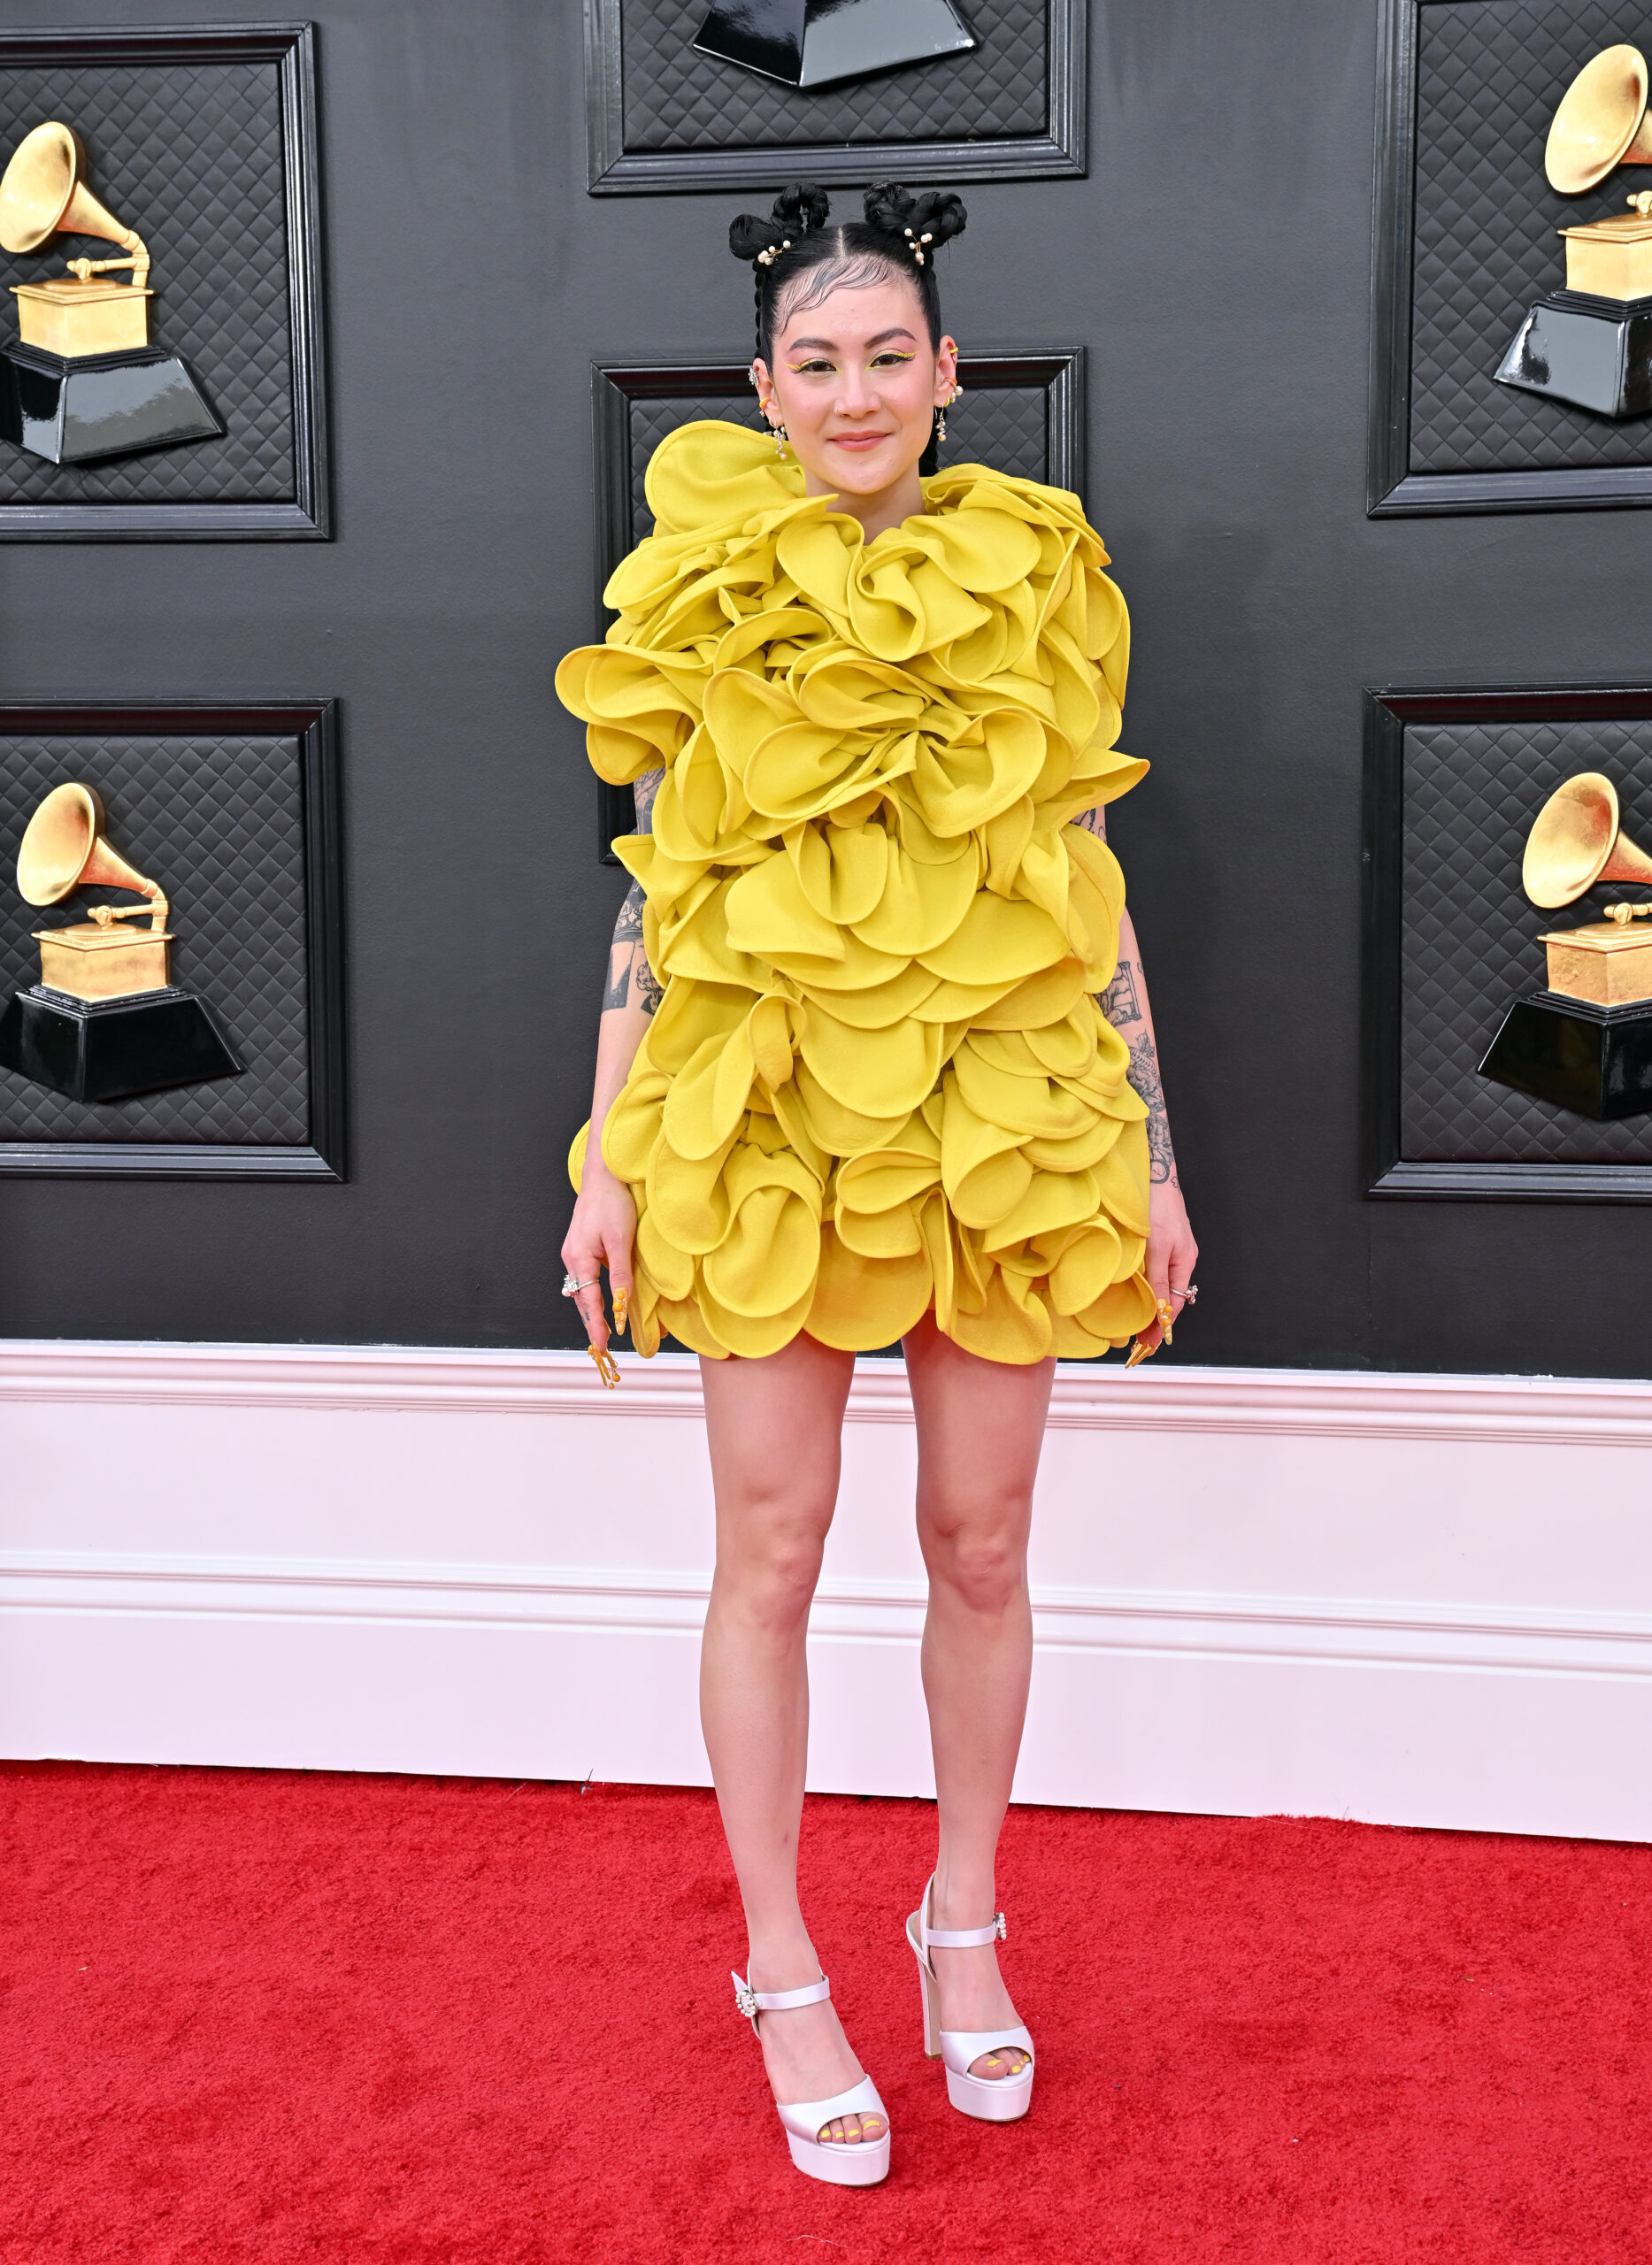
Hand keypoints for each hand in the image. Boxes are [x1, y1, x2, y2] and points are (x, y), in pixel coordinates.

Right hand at [560, 1151, 636, 1362]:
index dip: (597, 1325)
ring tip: (601, 1329)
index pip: (589, 1302)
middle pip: (580, 1299)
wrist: (603, 1175)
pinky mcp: (579, 1246)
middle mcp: (571, 1258)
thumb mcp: (621, 1240)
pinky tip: (599, 1299)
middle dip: (590, 1322)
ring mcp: (572, 1252)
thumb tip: (621, 1304)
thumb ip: (620, 1274)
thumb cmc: (612, 1203)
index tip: (602, 1347)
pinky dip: (590, 1293)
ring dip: (589, 1309)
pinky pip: (583, 1278)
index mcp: (579, 1258)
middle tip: (601, 1346)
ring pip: (580, 1289)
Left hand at [1133, 1178, 1198, 1359]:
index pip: (1176, 1303)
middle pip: (1168, 1296)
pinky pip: (1153, 1269)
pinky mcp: (1158, 1241)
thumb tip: (1159, 1312)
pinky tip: (1131, 1289)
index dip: (1162, 1324)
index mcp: (1185, 1262)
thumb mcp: (1157, 1248)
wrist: (1153, 1175)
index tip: (1149, 1343)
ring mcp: (1170, 1249)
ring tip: (1129, 1319)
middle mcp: (1180, 1258)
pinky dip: (1144, 1283)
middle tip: (1134, 1338)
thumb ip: (1158, 1280)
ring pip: (1159, 1283)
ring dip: (1147, 1301)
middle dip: (1153, 1317)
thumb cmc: (1157, 1208)